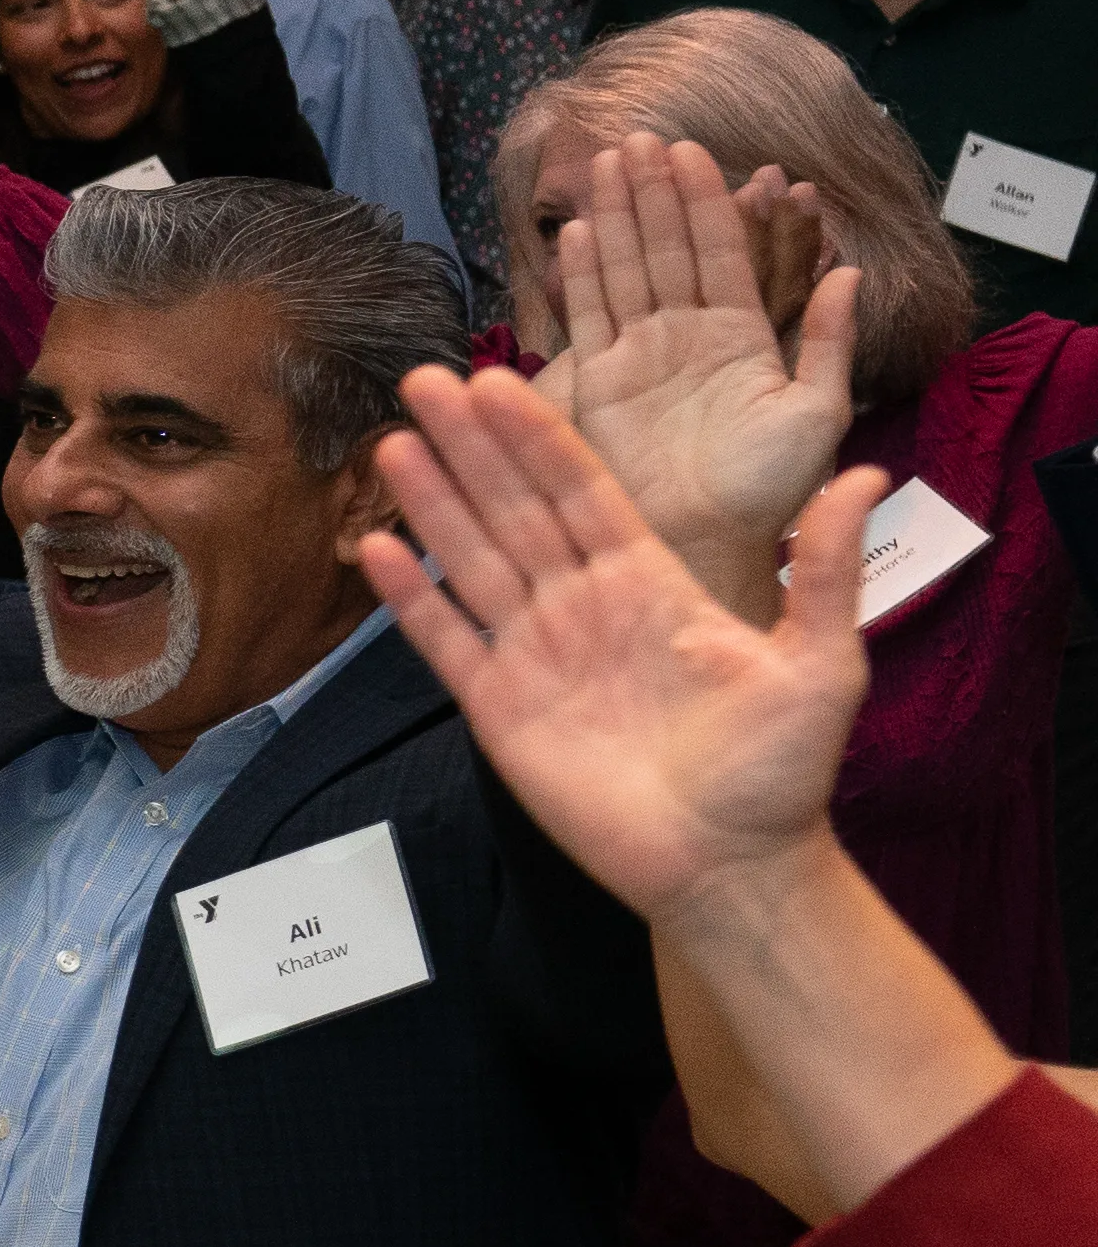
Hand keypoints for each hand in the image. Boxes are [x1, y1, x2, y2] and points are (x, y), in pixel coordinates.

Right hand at [366, 375, 880, 925]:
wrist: (730, 866)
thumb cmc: (781, 772)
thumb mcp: (821, 663)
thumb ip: (826, 569)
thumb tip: (865, 476)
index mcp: (652, 585)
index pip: (585, 493)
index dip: (541, 438)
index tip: (502, 380)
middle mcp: (587, 607)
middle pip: (516, 510)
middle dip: (471, 446)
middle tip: (427, 380)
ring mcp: (539, 655)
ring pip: (474, 561)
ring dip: (434, 503)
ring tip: (394, 444)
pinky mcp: (501, 710)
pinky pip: (449, 643)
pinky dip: (413, 600)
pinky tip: (381, 551)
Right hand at [527, 135, 861, 602]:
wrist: (704, 540)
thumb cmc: (767, 489)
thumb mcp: (820, 412)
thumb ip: (827, 340)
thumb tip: (848, 271)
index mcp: (741, 337)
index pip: (723, 254)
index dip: (708, 203)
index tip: (694, 154)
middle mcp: (686, 337)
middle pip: (667, 249)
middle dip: (654, 194)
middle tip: (641, 140)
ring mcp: (638, 356)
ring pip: (626, 270)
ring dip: (616, 217)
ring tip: (607, 165)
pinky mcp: (597, 382)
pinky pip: (587, 317)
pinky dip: (581, 275)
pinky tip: (578, 234)